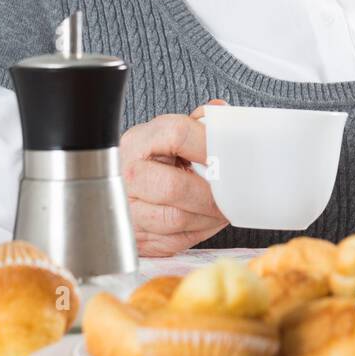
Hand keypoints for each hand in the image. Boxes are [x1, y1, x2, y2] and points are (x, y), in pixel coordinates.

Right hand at [119, 99, 228, 256]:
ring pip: (176, 218)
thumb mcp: (170, 136)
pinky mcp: (136, 238)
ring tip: (223, 207)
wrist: (121, 192)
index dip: (211, 145)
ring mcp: (127, 210)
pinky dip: (199, 231)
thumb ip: (199, 125)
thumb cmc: (154, 162)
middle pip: (174, 186)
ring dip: (208, 216)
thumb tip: (223, 115)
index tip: (233, 156)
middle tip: (231, 194)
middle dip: (210, 194)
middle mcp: (127, 175)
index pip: (179, 135)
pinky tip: (206, 219)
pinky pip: (174, 240)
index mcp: (139, 142)